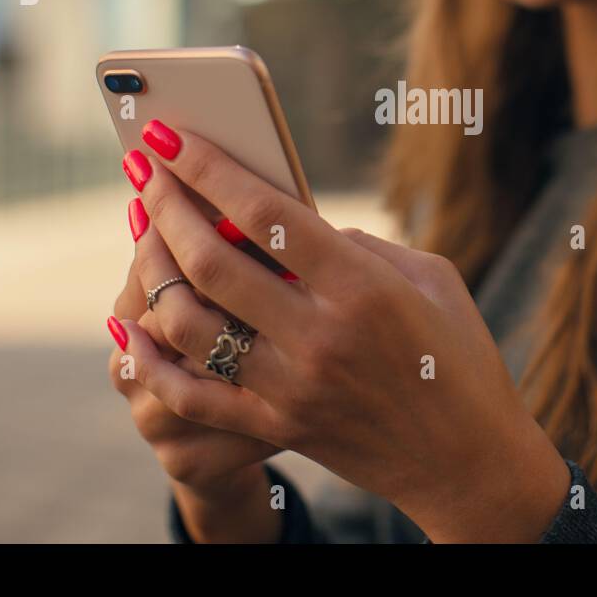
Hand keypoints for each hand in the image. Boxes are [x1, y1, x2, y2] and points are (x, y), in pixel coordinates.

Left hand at [115, 119, 571, 541]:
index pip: (264, 214)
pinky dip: (149, 359)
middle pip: (212, 261)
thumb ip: (357, 245)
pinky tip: (128, 328)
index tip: (168, 135)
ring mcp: (292, 387)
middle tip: (141, 169)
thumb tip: (288, 225)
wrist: (467, 461)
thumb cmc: (459, 356)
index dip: (207, 167)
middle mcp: (319, 336)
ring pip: (189, 323)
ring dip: (152, 270)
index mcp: (363, 287)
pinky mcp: (276, 426)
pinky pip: (190, 394)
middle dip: (165, 205)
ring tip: (142, 233)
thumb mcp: (430, 279)